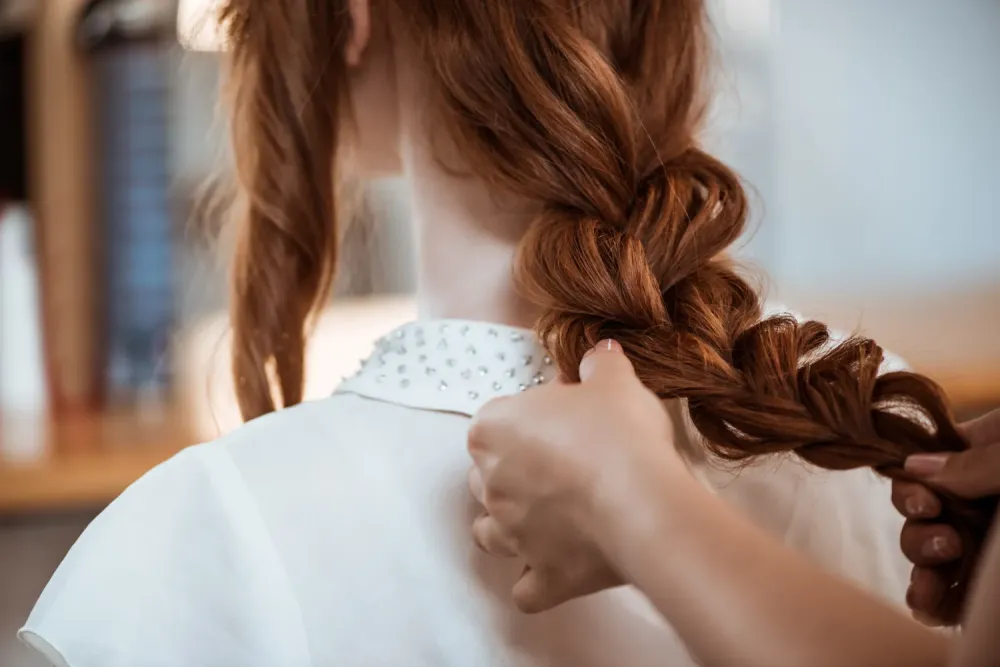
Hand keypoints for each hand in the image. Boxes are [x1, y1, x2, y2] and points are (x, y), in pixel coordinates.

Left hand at [466, 340, 684, 612]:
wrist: (642, 499)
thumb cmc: (619, 433)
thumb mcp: (614, 382)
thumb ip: (599, 365)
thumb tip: (599, 353)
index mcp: (493, 429)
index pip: (495, 419)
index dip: (528, 419)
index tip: (562, 420)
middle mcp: (490, 483)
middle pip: (485, 475)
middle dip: (512, 471)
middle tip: (561, 465)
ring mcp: (511, 534)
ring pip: (488, 533)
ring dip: (508, 526)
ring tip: (545, 518)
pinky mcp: (542, 575)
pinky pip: (525, 589)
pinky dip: (536, 581)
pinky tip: (556, 569)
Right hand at [892, 409, 999, 624]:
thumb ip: (977, 459)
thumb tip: (914, 467)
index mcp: (987, 456)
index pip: (927, 465)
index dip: (911, 487)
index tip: (924, 501)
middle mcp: (982, 497)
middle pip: (923, 514)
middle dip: (918, 533)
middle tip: (946, 544)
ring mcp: (987, 539)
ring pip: (933, 554)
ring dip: (922, 569)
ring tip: (932, 586)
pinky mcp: (992, 579)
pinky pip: (957, 591)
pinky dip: (936, 601)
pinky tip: (928, 608)